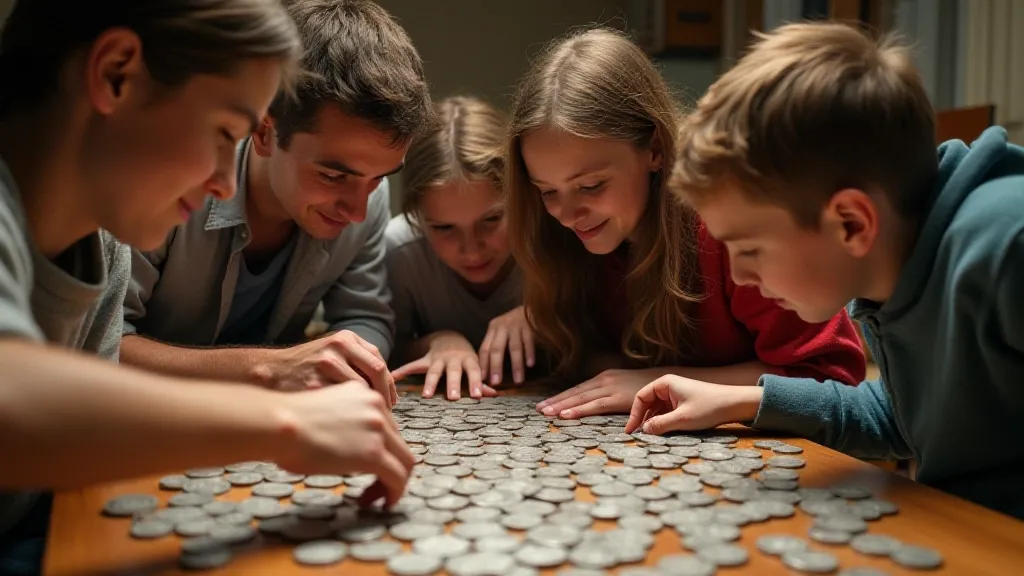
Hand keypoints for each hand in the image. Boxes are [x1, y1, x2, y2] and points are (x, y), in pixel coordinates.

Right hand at [256, 330, 396, 407]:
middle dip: (385, 395)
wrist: (272, 372)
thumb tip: (389, 386)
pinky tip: (350, 423)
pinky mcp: (315, 383)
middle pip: (377, 371)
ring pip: (361, 389)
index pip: (379, 361)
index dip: (389, 385)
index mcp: (346, 338)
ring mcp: (326, 364)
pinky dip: (350, 415)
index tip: (391, 401)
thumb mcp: (334, 352)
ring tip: (368, 420)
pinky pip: (343, 403)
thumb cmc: (307, 367)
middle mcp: (338, 346)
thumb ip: (359, 361)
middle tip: (386, 413)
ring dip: (368, 407)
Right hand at [276, 382, 415, 507]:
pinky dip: (395, 492)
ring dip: (393, 482)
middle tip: (375, 486)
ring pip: (404, 461)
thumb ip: (343, 420)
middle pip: (399, 443)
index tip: (368, 466)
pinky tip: (383, 502)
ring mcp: (378, 429)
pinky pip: (398, 477)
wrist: (279, 423)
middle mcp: (377, 406)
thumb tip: (342, 443)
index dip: (382, 449)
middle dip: (390, 466)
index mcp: (363, 393)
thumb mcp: (323, 408)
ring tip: (374, 497)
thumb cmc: (286, 420)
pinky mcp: (374, 453)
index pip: (386, 425)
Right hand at [393, 332, 497, 399]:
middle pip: (453, 373)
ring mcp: (438, 359)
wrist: (449, 337)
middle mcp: (452, 359)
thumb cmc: (465, 358)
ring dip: (430, 383)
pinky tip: (393, 377)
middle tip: (453, 399)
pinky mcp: (425, 360)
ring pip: (433, 372)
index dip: (476, 383)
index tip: (477, 397)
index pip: (473, 372)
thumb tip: (495, 394)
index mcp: (467, 360)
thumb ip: (481, 382)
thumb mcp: (474, 366)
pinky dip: (403, 371)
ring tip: (426, 396)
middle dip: (453, 385)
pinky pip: (413, 366)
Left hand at [478, 306, 534, 385]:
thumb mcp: (502, 331)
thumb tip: (488, 370)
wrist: (533, 305)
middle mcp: (503, 326)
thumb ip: (495, 345)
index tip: (483, 380)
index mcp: (493, 329)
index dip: (483, 364)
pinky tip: (530, 365)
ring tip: (518, 381)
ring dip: (516, 366)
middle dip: (495, 367)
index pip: (485, 348)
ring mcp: (517, 325)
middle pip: (497, 349)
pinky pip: (529, 341)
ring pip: (515, 348)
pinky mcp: (530, 325)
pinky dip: (529, 353)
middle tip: (496, 382)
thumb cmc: (516, 324)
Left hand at [536, 368, 661, 418]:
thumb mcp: (625, 388)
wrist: (666, 382)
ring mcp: (609, 387)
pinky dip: (577, 410)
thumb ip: (611, 394)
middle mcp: (603, 380)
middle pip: (574, 392)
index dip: (560, 397)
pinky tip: (565, 416)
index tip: (545, 404)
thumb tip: (599, 405)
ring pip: (580, 398)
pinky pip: (593, 405)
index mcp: (603, 378)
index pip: (577, 389)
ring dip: (561, 406)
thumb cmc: (646, 388)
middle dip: (555, 401)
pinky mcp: (616, 397)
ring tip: (545, 413)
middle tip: (538, 410)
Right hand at [625, 375, 763, 434]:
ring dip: (652, 421)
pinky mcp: (683, 402)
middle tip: (638, 436)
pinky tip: (662, 432)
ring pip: (657, 408)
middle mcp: (668, 386)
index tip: (630, 431)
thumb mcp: (683, 419)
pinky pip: (666, 411)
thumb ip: (660, 425)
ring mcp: (676, 394)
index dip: (633, 415)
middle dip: (642, 419)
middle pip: (647, 403)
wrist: (735, 404)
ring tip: (650, 436)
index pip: (640, 398)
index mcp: (665, 384)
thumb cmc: (710, 407)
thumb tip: (644, 431)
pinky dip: (662, 421)